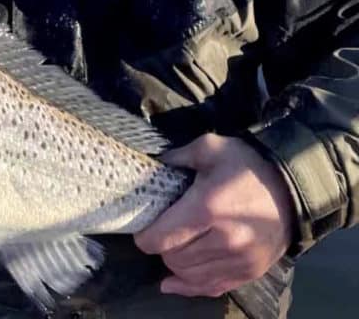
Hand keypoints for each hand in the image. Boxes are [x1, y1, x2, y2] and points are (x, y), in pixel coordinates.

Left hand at [133, 134, 292, 297]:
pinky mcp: (250, 272)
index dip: (144, 235)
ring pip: (188, 275)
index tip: (143, 227)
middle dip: (161, 246)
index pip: (160, 238)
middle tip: (163, 232)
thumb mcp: (210, 147)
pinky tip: (173, 282)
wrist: (293, 188)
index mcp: (207, 208)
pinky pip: (211, 288)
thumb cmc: (247, 165)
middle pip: (172, 258)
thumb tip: (153, 165)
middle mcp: (223, 240)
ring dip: (175, 263)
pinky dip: (190, 286)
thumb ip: (177, 156)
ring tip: (175, 247)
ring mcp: (239, 260)